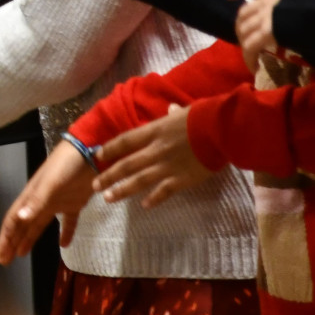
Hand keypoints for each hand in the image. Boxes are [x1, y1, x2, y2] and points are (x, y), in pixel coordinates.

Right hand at [0, 139, 91, 263]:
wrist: (90, 152)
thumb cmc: (66, 166)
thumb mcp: (50, 183)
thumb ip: (36, 201)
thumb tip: (21, 218)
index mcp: (32, 196)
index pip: (14, 220)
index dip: (6, 237)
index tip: (0, 254)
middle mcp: (41, 201)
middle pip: (23, 225)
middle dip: (12, 241)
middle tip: (4, 259)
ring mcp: (57, 202)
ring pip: (39, 225)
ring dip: (29, 239)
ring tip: (21, 254)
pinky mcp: (74, 203)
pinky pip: (68, 222)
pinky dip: (66, 234)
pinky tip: (64, 245)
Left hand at [94, 106, 217, 208]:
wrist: (219, 130)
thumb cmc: (201, 117)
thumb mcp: (182, 112)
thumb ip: (172, 114)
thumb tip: (170, 109)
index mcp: (154, 132)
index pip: (125, 141)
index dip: (110, 149)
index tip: (98, 157)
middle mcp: (155, 150)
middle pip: (127, 164)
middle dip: (109, 176)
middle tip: (95, 186)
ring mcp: (167, 166)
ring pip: (139, 180)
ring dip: (122, 190)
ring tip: (108, 198)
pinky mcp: (181, 179)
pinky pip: (163, 191)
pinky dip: (154, 199)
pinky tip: (145, 206)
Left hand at [226, 0, 291, 68]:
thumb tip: (304, 10)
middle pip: (244, 13)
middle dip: (241, 26)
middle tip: (244, 38)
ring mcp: (265, 15)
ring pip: (244, 30)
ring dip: (244, 44)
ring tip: (250, 55)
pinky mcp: (266, 32)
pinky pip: (251, 47)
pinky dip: (249, 58)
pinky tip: (254, 68)